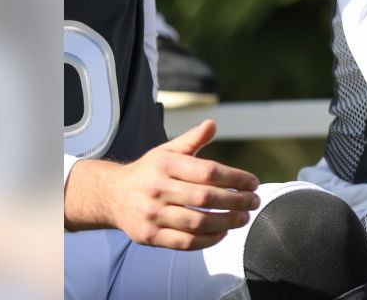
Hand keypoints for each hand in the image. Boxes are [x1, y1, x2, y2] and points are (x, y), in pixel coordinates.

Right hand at [65, 120, 260, 249]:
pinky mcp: (150, 236)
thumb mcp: (167, 151)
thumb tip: (212, 124)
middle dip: (236, 201)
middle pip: (206, 198)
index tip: (253, 183)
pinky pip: (185, 243)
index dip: (235, 178)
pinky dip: (208, 240)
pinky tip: (223, 232)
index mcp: (165, 165)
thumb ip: (192, 140)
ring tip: (244, 218)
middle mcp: (157, 189)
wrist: (112, 195)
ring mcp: (152, 215)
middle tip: (254, 202)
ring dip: (227, 222)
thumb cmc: (149, 171)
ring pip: (197, 223)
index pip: (208, 172)